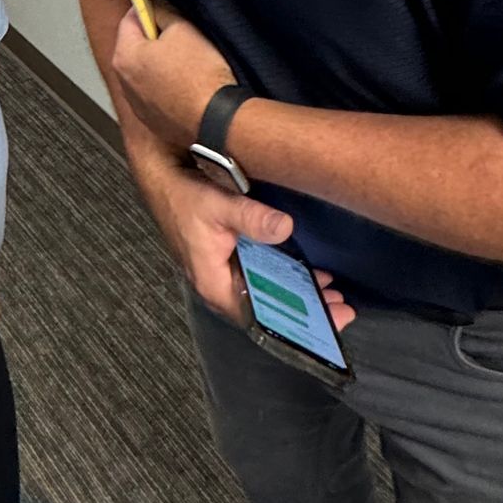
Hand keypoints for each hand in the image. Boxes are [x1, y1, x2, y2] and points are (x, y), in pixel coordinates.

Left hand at [111, 0, 234, 149]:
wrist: (218, 120)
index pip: (129, 20)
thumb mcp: (183, 28)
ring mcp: (139, 106)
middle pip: (136, 48)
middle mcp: (125, 84)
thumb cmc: (200, 76)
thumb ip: (164, 12)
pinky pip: (159, 96)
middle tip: (180, 33)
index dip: (146, 8)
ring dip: (163, 65)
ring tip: (190, 63)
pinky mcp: (155, 122)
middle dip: (156, 39)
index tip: (158, 3)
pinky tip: (190, 85)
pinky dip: (170, 88)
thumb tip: (156, 4)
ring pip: (148, 74)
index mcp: (125, 57)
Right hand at [137, 167, 356, 332]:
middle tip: (341, 307)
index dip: (296, 324)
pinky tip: (307, 270)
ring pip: (265, 293)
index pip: (260, 318)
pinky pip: (260, 278)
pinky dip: (284, 276)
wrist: (161, 178)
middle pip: (267, 309)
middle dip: (304, 310)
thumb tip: (285, 228)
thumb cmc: (184, 196)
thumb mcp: (218, 205)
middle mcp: (220, 286)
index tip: (330, 320)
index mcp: (215, 284)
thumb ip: (251, 218)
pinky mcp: (227, 259)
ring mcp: (223, 273)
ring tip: (331, 292)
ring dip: (297, 293)